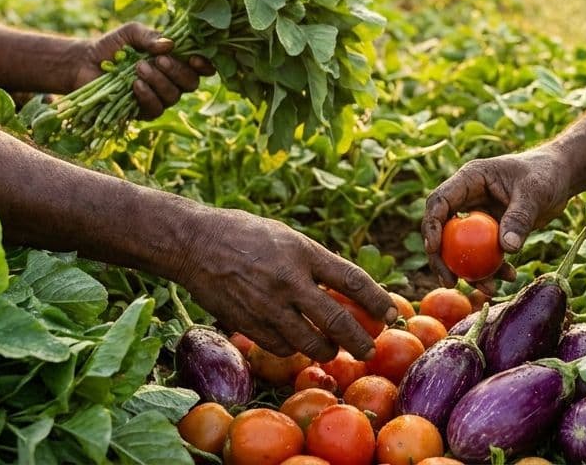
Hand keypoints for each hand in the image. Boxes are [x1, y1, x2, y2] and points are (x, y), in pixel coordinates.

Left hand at [75, 23, 213, 117]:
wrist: (84, 63)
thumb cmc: (112, 45)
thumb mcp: (132, 32)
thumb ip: (151, 36)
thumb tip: (170, 45)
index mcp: (175, 59)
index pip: (200, 67)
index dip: (204, 65)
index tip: (195, 58)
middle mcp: (171, 80)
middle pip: (191, 83)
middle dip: (178, 71)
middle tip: (159, 60)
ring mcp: (158, 97)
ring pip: (174, 96)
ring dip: (159, 82)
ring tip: (140, 68)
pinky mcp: (142, 111)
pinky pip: (155, 109)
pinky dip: (147, 96)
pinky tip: (135, 85)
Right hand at [175, 208, 394, 361]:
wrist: (195, 244)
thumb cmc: (246, 235)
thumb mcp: (288, 238)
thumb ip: (316, 263)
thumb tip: (348, 291)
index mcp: (303, 253)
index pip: (352, 281)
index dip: (377, 301)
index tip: (390, 313)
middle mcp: (289, 281)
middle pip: (336, 321)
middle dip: (359, 341)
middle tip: (369, 349)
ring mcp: (267, 306)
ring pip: (310, 343)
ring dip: (327, 350)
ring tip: (333, 349)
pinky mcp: (248, 324)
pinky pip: (282, 347)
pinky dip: (295, 349)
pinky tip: (297, 343)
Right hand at [423, 147, 571, 292]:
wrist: (560, 178)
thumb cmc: (546, 174)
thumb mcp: (534, 192)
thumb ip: (519, 217)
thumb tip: (507, 248)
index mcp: (469, 179)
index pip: (439, 201)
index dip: (431, 225)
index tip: (434, 249)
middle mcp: (467, 198)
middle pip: (443, 230)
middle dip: (443, 258)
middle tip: (450, 282)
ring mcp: (477, 217)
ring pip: (462, 248)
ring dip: (471, 271)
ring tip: (490, 289)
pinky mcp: (490, 232)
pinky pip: (484, 254)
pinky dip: (493, 269)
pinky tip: (510, 277)